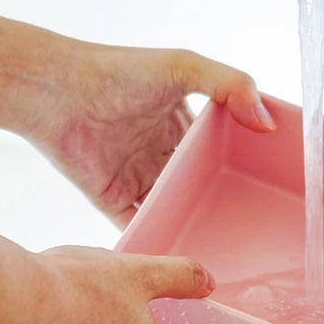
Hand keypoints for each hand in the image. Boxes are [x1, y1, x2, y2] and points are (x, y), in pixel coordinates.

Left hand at [36, 45, 275, 227]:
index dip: (241, 165)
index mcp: (181, 125)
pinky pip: (141, 227)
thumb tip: (266, 122)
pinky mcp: (114, 200)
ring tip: (228, 249)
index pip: (219, 151)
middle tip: (256, 225)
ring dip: (194, 224)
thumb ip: (230, 85)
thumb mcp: (183, 66)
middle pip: (199, 184)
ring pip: (174, 209)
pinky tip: (182, 257)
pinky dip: (157, 241)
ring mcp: (138, 179)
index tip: (269, 186)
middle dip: (222, 201)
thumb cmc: (118, 72)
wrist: (55, 92)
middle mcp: (162, 154)